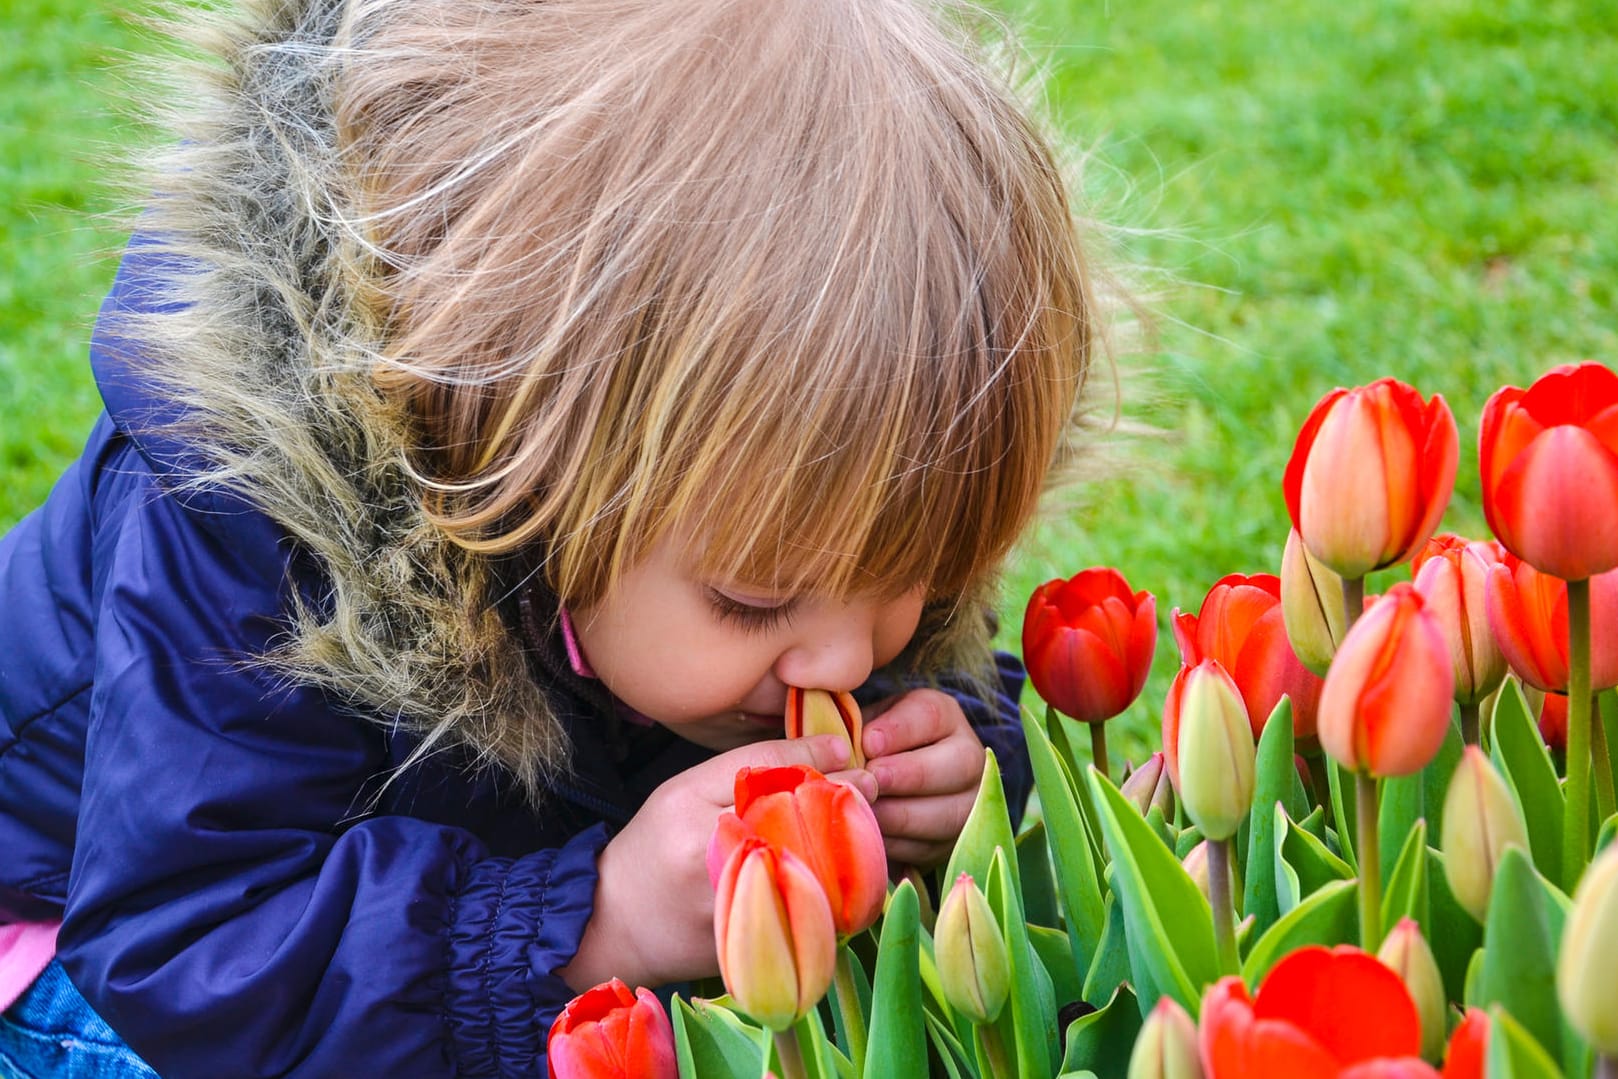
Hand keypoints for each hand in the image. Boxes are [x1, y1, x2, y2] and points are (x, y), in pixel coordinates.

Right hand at [558, 733, 871, 992]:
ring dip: (849, 855)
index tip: (853, 759)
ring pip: (811, 876)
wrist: (613, 924)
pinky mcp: (745, 950)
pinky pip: (806, 921)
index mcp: (691, 812)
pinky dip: (835, 900)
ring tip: (863, 835)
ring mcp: (728, 910)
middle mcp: (708, 861)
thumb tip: (834, 750)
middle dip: (843, 809)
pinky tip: (847, 880)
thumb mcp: (686, 790)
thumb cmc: (655, 846)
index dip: (818, 763)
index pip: (769, 773)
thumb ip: (753, 764)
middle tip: (869, 794)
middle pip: (800, 825)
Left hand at [861, 689, 984, 870]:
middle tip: (872, 781)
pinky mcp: (953, 842)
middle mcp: (968, 756)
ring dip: (901, 815)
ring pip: (949, 812)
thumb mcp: (866, 725)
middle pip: (958, 764)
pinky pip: (931, 846)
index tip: (868, 743)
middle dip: (910, 775)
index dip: (900, 730)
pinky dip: (899, 843)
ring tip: (866, 810)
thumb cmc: (870, 747)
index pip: (931, 715)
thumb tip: (844, 752)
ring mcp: (968, 803)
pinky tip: (871, 835)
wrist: (886, 786)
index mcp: (944, 716)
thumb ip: (858, 731)